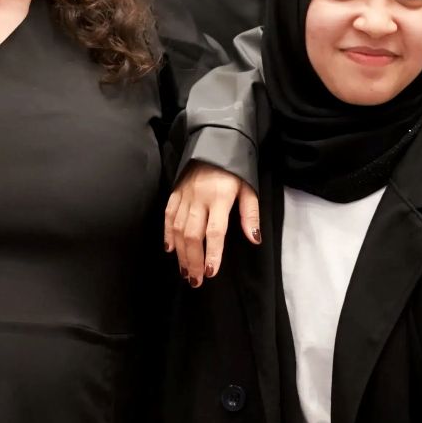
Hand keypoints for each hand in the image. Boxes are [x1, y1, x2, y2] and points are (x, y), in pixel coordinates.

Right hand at [163, 164, 260, 285]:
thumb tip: (254, 239)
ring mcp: (185, 195)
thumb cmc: (235, 169)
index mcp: (219, 197)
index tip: (211, 272)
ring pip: (179, 229)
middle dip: (193, 260)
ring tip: (185, 272)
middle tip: (195, 280)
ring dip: (180, 253)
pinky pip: (168, 216)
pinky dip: (167, 234)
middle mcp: (199, 198)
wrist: (214, 142)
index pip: (215, 231)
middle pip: (193, 235)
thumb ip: (250, 214)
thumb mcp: (249, 188)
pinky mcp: (175, 192)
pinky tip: (170, 249)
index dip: (213, 253)